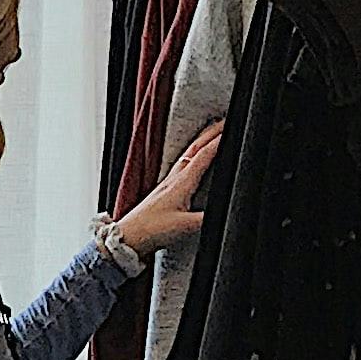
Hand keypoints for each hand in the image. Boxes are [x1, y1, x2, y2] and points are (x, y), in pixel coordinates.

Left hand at [115, 125, 222, 256]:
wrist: (127, 237)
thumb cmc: (151, 230)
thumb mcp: (185, 227)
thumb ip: (208, 220)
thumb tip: (227, 213)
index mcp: (181, 183)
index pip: (204, 155)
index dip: (220, 141)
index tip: (233, 128)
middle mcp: (174, 179)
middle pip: (195, 148)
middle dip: (211, 133)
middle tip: (225, 121)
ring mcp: (168, 183)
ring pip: (188, 155)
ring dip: (202, 142)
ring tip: (213, 134)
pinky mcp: (164, 191)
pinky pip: (182, 166)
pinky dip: (193, 156)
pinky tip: (193, 162)